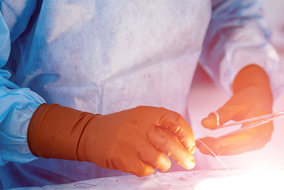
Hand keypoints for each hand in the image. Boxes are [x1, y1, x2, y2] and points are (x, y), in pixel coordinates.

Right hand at [28, 104, 194, 176]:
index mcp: (149, 113)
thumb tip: (185, 142)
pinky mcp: (124, 159)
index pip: (176, 121)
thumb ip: (161, 126)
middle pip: (171, 143)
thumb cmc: (122, 127)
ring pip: (160, 159)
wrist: (92, 133)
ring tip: (161, 163)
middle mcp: (142, 126)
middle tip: (189, 163)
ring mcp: (133, 143)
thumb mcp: (142, 117)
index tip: (191, 145)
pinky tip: (142, 164)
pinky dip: (148, 170)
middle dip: (183, 156)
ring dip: (164, 164)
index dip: (187, 134)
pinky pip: (146, 170)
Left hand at [197, 64, 273, 155]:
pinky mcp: (255, 144)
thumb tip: (204, 123)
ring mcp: (259, 142)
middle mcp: (261, 137)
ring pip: (235, 150)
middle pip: (236, 147)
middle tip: (199, 144)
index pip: (239, 139)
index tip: (205, 144)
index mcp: (260, 125)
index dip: (221, 144)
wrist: (260, 96)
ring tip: (203, 143)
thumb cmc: (249, 98)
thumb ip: (220, 114)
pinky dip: (226, 147)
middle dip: (216, 147)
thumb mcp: (234, 103)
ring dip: (219, 149)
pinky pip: (238, 149)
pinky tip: (214, 144)